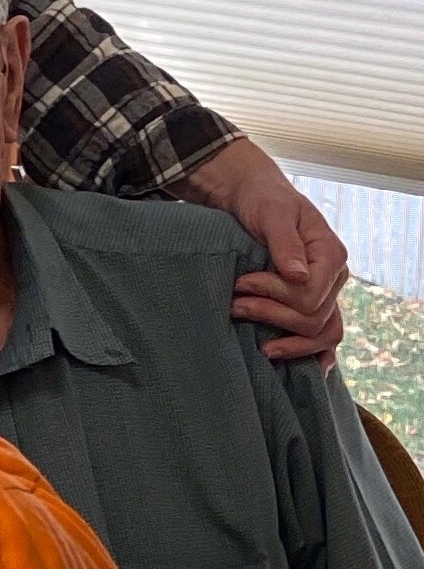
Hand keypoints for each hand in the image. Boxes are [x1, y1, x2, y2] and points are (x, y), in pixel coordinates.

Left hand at [183, 137, 347, 361]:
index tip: (242, 282)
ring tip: (256, 342)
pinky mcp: (310, 304)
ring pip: (320, 333)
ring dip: (287, 340)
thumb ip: (284, 242)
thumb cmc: (262, 200)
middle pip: (312, 317)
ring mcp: (325, 294)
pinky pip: (324, 337)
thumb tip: (298, 276)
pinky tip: (310, 371)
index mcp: (331, 254)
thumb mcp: (271, 213)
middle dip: (270, 313)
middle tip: (233, 304)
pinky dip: (316, 353)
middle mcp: (334, 278)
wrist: (252, 197)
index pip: (310, 294)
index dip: (275, 293)